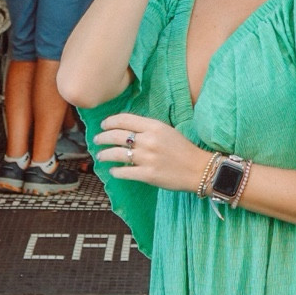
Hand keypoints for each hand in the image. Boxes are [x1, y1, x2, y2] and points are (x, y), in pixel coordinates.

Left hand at [91, 112, 210, 191]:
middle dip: (102, 137)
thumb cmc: (184, 149)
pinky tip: (113, 171)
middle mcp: (148, 140)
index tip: (103, 125)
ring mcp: (146, 158)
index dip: (109, 122)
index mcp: (154, 126)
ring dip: (104, 155)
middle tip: (96, 140)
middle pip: (115, 136)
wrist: (199, 169)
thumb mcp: (167, 131)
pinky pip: (123, 172)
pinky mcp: (147, 175)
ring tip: (100, 156)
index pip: (124, 119)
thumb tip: (126, 130)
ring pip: (115, 154)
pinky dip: (115, 171)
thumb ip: (148, 129)